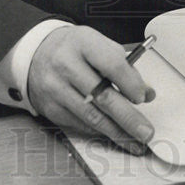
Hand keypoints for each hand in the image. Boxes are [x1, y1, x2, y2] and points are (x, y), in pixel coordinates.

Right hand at [27, 25, 155, 153]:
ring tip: (135, 141)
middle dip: (128, 118)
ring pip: (91, 116)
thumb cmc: (75, 50)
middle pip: (102, 96)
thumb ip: (124, 66)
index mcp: (83, 43)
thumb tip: (147, 93)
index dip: (130, 83)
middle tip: (146, 132)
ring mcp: (55, 88)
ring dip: (117, 132)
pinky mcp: (50, 108)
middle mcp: (66, 65)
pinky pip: (80, 124)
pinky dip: (100, 131)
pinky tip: (114, 135)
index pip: (112, 64)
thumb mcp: (98, 45)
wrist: (37, 54)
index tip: (142, 97)